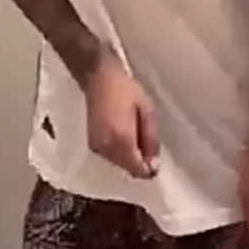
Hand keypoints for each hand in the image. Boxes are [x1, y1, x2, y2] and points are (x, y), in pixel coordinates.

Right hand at [84, 54, 159, 179]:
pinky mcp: (92, 144)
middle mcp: (107, 149)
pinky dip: (119, 153)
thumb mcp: (147, 110)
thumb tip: (154, 166)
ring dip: (129, 158)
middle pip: (128, 169)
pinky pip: (110, 157)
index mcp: (122, 140)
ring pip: (119, 164)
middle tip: (146, 142)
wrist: (98, 78)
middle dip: (140, 163)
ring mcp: (97, 147)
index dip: (149, 170)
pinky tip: (124, 136)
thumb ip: (151, 140)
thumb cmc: (126, 90)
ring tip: (135, 135)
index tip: (156, 160)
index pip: (137, 169)